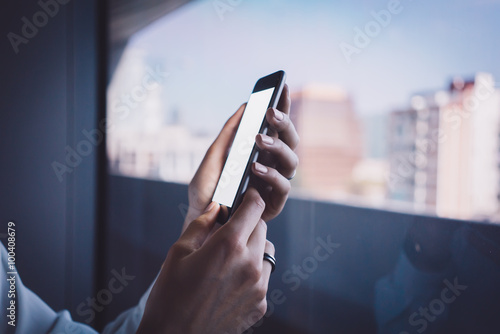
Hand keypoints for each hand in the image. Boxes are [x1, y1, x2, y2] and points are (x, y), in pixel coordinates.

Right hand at [137, 188, 274, 333]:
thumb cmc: (170, 296)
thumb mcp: (178, 253)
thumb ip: (202, 225)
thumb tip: (217, 208)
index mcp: (228, 246)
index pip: (254, 208)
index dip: (251, 197)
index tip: (246, 196)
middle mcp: (249, 264)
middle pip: (262, 229)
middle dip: (248, 224)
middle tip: (228, 231)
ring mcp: (258, 287)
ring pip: (266, 252)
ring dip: (253, 248)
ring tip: (230, 258)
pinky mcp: (260, 304)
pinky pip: (264, 277)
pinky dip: (253, 272)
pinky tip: (231, 281)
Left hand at [183, 84, 298, 229]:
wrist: (200, 220)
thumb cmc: (207, 189)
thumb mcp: (214, 156)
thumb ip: (229, 133)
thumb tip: (245, 106)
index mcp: (261, 153)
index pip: (277, 127)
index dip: (283, 107)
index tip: (282, 87)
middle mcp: (272, 166)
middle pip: (290, 141)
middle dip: (284, 124)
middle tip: (270, 113)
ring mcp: (274, 185)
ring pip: (291, 162)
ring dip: (278, 148)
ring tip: (258, 140)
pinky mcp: (274, 205)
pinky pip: (283, 187)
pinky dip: (271, 176)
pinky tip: (255, 169)